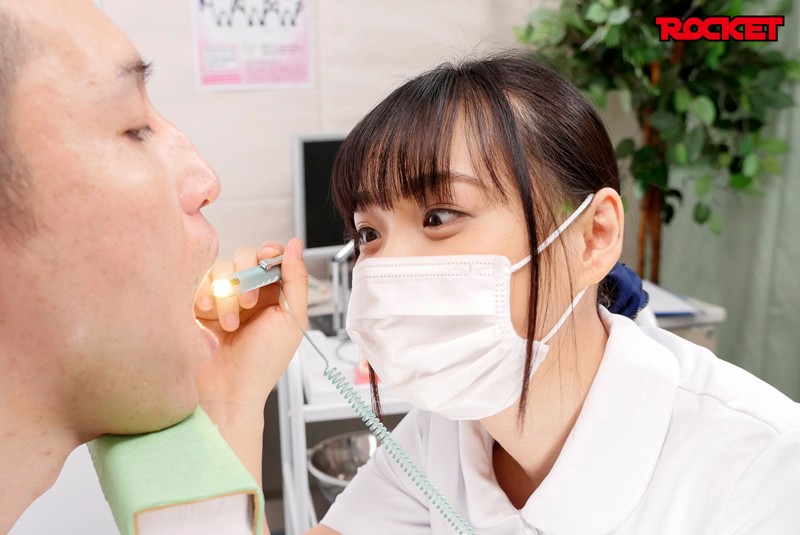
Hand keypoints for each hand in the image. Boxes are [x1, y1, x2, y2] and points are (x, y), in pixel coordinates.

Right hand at [193, 238, 307, 424]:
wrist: (228, 391)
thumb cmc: (263, 363)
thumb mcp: (291, 320)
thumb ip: (297, 280)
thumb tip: (296, 244)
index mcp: (275, 293)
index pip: (272, 255)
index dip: (269, 254)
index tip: (266, 263)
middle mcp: (250, 292)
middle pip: (245, 256)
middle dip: (247, 276)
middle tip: (249, 303)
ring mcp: (223, 298)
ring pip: (221, 269)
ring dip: (227, 293)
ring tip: (229, 324)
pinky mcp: (199, 306)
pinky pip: (198, 283)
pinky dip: (204, 295)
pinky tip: (208, 314)